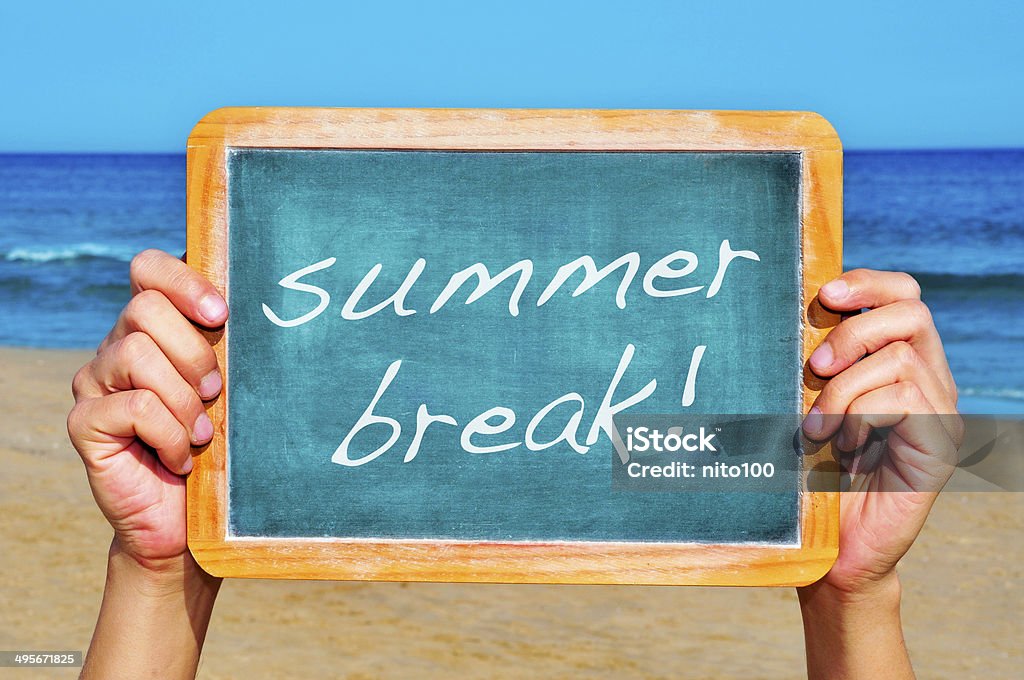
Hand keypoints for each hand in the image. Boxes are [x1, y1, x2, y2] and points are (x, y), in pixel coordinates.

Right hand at [68, 249, 227, 569]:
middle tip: (215, 392)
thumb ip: (229, 346)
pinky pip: (134, 407)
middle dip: (194, 352)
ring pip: (136, 354)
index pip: (148, 269)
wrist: (187, 520)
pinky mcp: (84, 422)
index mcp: (153, 329)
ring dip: (183, 398)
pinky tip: (180, 457)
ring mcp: (94, 382)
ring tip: (201, 432)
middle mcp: (117, 347)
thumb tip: (258, 301)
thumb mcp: (231, 389)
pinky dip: (169, 434)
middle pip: (144, 308)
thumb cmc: (218, 447)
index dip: (183, 280)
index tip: (222, 314)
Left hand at [802, 268, 962, 595]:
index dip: (868, 283)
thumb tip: (795, 312)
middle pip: (912, 312)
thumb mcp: (809, 404)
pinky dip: (860, 417)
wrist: (832, 545)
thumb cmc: (812, 471)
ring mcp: (940, 412)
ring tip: (818, 428)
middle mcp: (930, 380)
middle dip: (854, 330)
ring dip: (843, 389)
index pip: (904, 295)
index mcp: (900, 362)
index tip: (823, 295)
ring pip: (899, 359)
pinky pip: (904, 401)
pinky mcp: (939, 445)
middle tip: (813, 366)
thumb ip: (816, 363)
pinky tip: (843, 447)